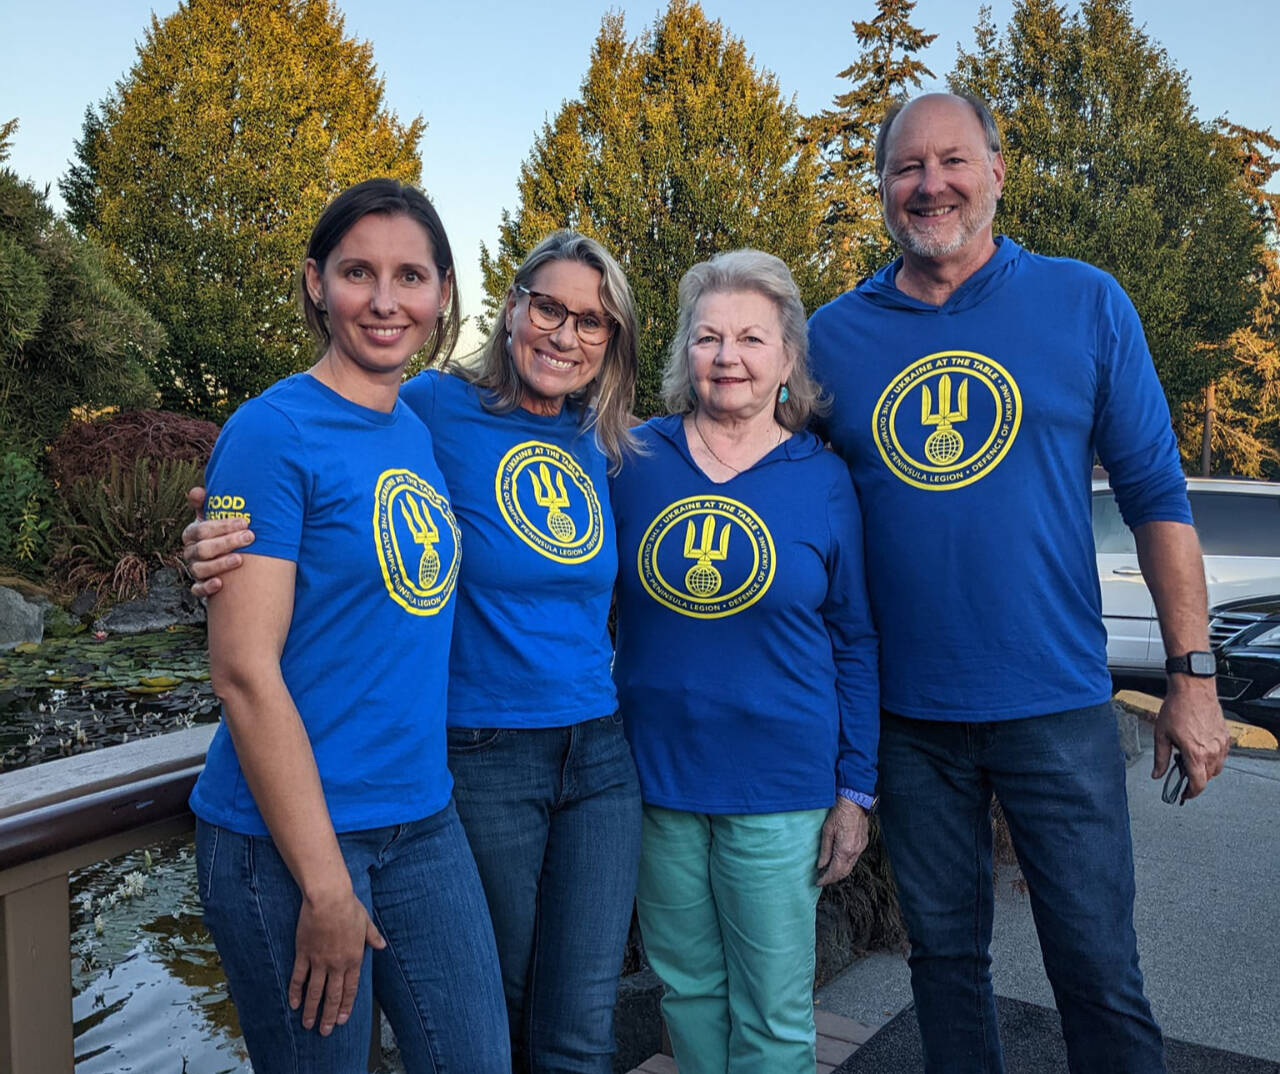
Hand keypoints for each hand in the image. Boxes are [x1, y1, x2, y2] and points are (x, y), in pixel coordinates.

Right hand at [182, 485, 253, 597]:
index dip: (222, 526)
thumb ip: (207, 504)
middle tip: (250, 537)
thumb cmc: (221, 533)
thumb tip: (197, 491)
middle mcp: (190, 552)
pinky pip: (197, 590)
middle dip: (227, 542)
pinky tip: (220, 583)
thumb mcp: (214, 517)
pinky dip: (207, 587)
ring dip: (220, 564)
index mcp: (191, 534)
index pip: (202, 529)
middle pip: (203, 549)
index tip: (244, 522)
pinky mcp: (199, 586)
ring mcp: (194, 570)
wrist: (225, 557)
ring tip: (240, 559)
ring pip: (200, 569)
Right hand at [290, 887, 385, 1033]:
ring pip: (315, 991)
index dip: (346, 1006)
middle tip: (325, 1031)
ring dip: (311, 1010)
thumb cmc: (349, 907)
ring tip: (308, 1024)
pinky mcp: (304, 954)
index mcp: (354, 958)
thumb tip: (382, 945)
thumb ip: (373, 936)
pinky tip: (293, 1004)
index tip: (342, 1020)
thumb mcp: (366, 922)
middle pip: (332, 996)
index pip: (350, 989)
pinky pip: (299, 978)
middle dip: (329, 1016)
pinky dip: (295, 992)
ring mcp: (319, 961)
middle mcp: (337, 964)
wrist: (329, 899)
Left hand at [816, 796, 868, 885]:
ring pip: (850, 867)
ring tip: (829, 872)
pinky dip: (846, 864)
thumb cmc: (839, 814)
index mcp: (844, 850)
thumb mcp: (827, 831)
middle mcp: (855, 852)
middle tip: (822, 879)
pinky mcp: (863, 843)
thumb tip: (821, 865)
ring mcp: (861, 848)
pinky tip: (839, 862)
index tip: (818, 882)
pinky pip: (854, 859)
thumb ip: (825, 850)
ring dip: (840, 872)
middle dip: (833, 878)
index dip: (826, 879)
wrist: (855, 802)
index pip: (835, 871)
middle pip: (844, 872)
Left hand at [1152, 678, 1229, 799]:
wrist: (1193, 690)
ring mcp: (1221, 745)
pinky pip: (1222, 756)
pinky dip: (1212, 758)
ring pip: (1216, 768)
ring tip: (1189, 758)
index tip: (1184, 795)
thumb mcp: (1161, 735)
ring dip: (1204, 769)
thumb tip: (1157, 774)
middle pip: (1207, 778)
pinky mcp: (1226, 737)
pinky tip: (1200, 749)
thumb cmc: (1177, 708)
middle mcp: (1212, 751)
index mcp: (1195, 753)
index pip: (1198, 784)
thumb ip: (1160, 758)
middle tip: (1181, 772)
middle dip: (1195, 780)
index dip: (1190, 793)